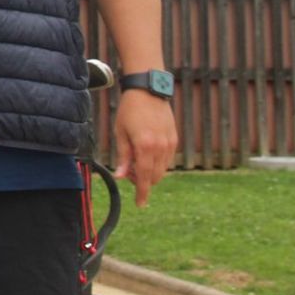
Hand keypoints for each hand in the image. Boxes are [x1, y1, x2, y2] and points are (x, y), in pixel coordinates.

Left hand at [112, 88, 177, 206]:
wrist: (148, 91)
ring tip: (136, 160)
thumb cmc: (130, 111)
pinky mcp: (174, 139)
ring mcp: (169, 144)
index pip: (143, 177)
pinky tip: (147, 153)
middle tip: (128, 171)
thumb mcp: (120, 133)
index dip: (141, 193)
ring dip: (150, 172)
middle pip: (154, 177)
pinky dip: (158, 163)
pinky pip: (167, 159)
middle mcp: (160, 148)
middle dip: (142, 181)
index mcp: (144, 147)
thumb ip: (123, 157)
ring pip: (162, 170)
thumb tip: (120, 176)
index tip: (140, 204)